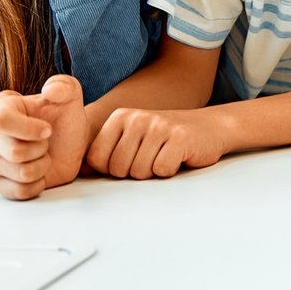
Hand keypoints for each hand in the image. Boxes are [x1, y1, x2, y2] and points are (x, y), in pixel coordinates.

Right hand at [0, 75, 86, 199]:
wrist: (68, 142)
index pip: (2, 121)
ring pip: (22, 173)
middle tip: (45, 143)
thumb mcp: (70, 95)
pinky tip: (39, 173)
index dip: (30, 129)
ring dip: (42, 166)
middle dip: (41, 149)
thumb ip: (64, 86)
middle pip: (15, 152)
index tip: (48, 129)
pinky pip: (20, 191)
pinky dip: (38, 184)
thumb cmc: (64, 117)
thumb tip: (50, 90)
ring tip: (42, 155)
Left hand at [85, 106, 225, 179]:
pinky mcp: (179, 137)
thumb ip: (108, 152)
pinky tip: (178, 156)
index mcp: (120, 117)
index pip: (97, 160)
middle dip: (135, 173)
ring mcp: (158, 126)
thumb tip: (79, 171)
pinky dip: (171, 170)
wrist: (211, 127)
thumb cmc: (168, 139)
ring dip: (154, 173)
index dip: (114, 170)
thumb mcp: (134, 139)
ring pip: (140, 172)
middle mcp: (137, 118)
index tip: (132, 159)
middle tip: (153, 158)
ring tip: (165, 156)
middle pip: (118, 170)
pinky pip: (162, 170)